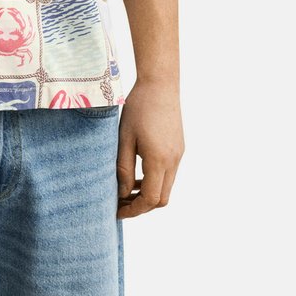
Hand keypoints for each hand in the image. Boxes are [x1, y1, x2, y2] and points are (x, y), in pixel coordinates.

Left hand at [116, 79, 183, 218]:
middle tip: (120, 203)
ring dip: (148, 193)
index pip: (151, 199)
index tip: (117, 211)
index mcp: (159, 160)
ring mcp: (178, 154)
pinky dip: (154, 180)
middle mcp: (173, 160)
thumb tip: (123, 194)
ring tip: (126, 189)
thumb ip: (123, 168)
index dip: (134, 210)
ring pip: (166, 187)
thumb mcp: (124, 138)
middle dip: (142, 206)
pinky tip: (138, 173)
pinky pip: (169, 173)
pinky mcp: (179, 147)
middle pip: (162, 198)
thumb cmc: (138, 108)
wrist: (160, 84)